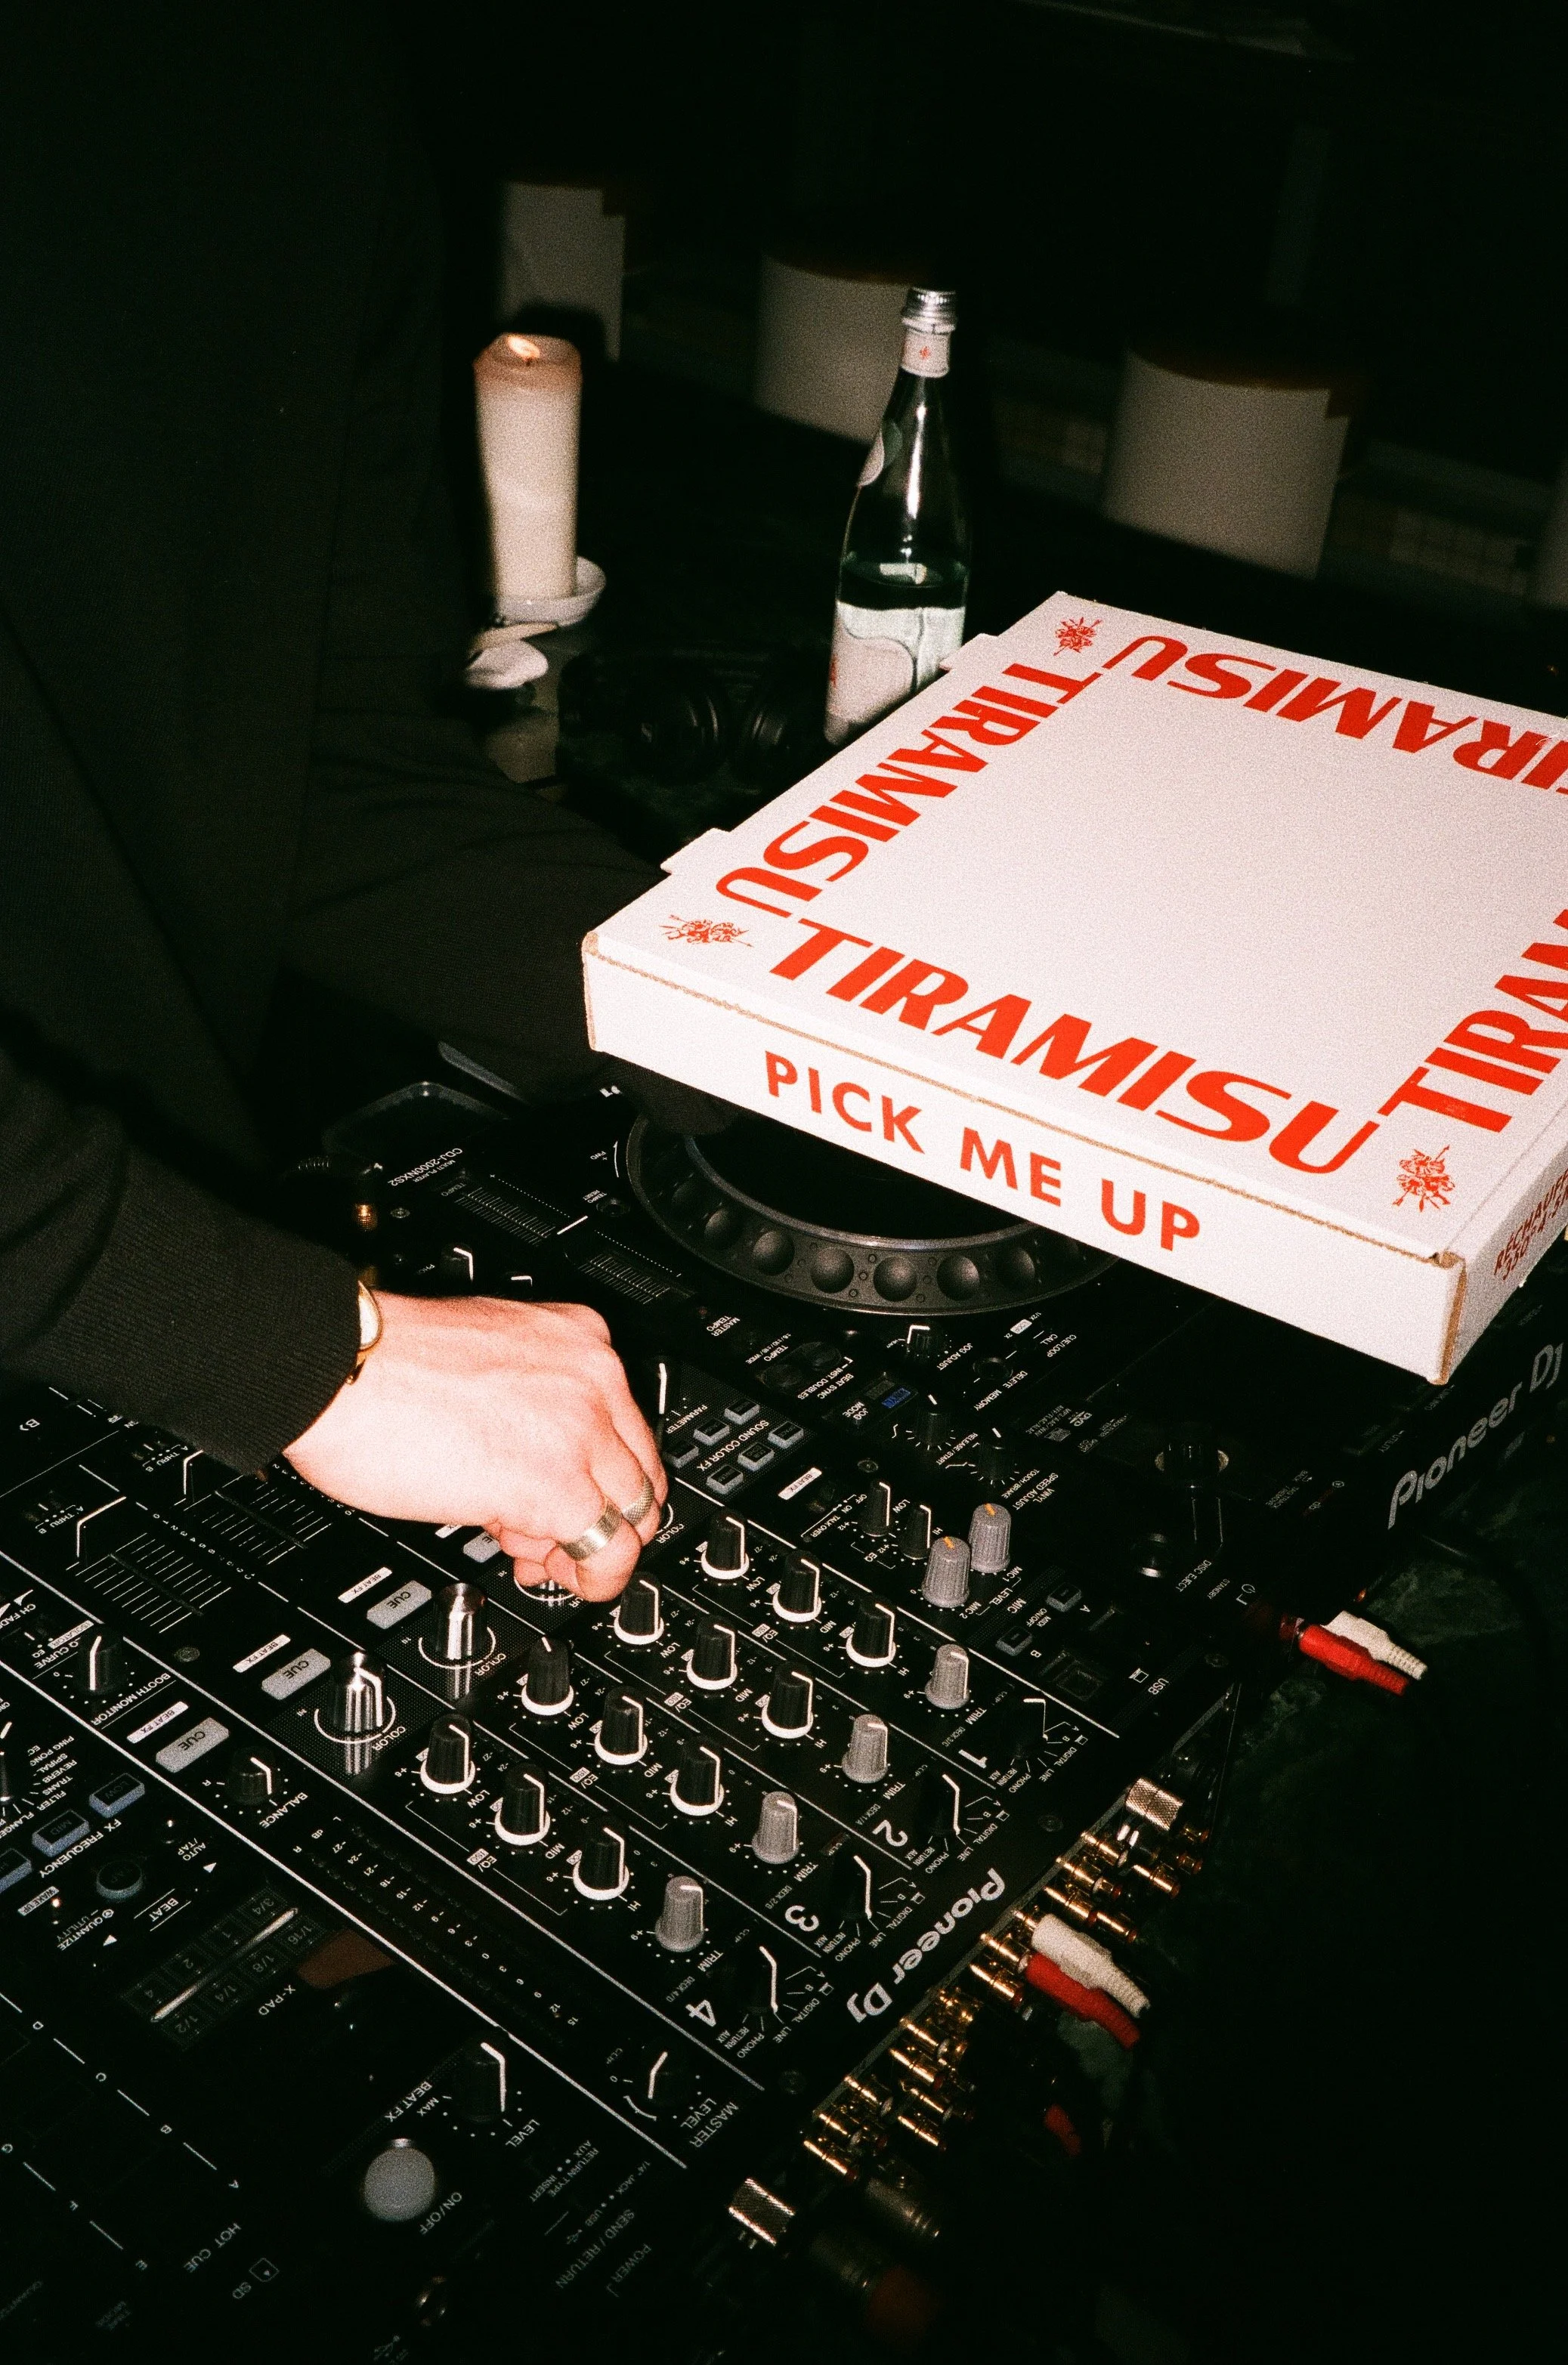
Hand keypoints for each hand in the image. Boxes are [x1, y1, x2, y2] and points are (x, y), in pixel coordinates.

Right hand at [284, 1294, 663, 1599]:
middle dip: (600, 1516)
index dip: (597, 1476)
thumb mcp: (481, 1361)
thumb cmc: (378, 1366)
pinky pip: (608, 1550)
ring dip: (588, 1547)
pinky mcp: (556, 1484)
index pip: (627, 1425)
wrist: (339, 1369)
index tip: (564, 1499)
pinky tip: (547, 1574)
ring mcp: (582, 1429)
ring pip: (634, 1512)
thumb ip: (521, 1402)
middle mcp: (593, 1377)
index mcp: (577, 1338)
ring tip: (531, 1553)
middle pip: (641, 1472)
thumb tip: (524, 1461)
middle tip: (550, 1540)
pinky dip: (590, 1576)